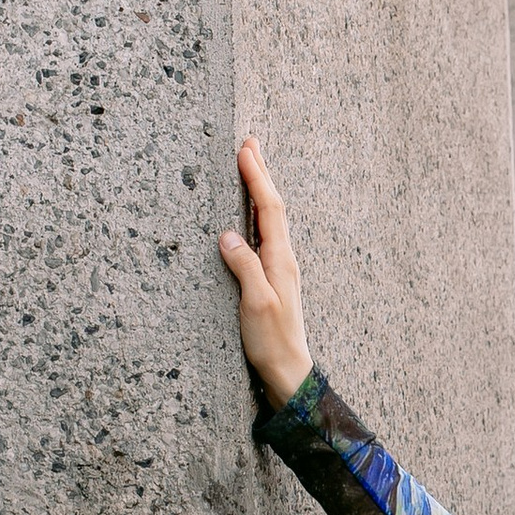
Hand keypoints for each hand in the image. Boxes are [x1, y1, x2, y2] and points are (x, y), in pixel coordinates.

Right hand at [217, 139, 313, 406]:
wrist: (287, 370)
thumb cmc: (271, 341)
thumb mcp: (255, 304)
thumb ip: (244, 267)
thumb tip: (227, 235)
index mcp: (280, 259)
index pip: (268, 209)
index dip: (256, 178)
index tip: (245, 150)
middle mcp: (282, 258)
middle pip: (271, 207)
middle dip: (260, 174)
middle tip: (250, 144)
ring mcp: (278, 267)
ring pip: (269, 219)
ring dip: (259, 190)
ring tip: (250, 167)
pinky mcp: (271, 278)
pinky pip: (264, 235)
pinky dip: (255, 214)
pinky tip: (248, 214)